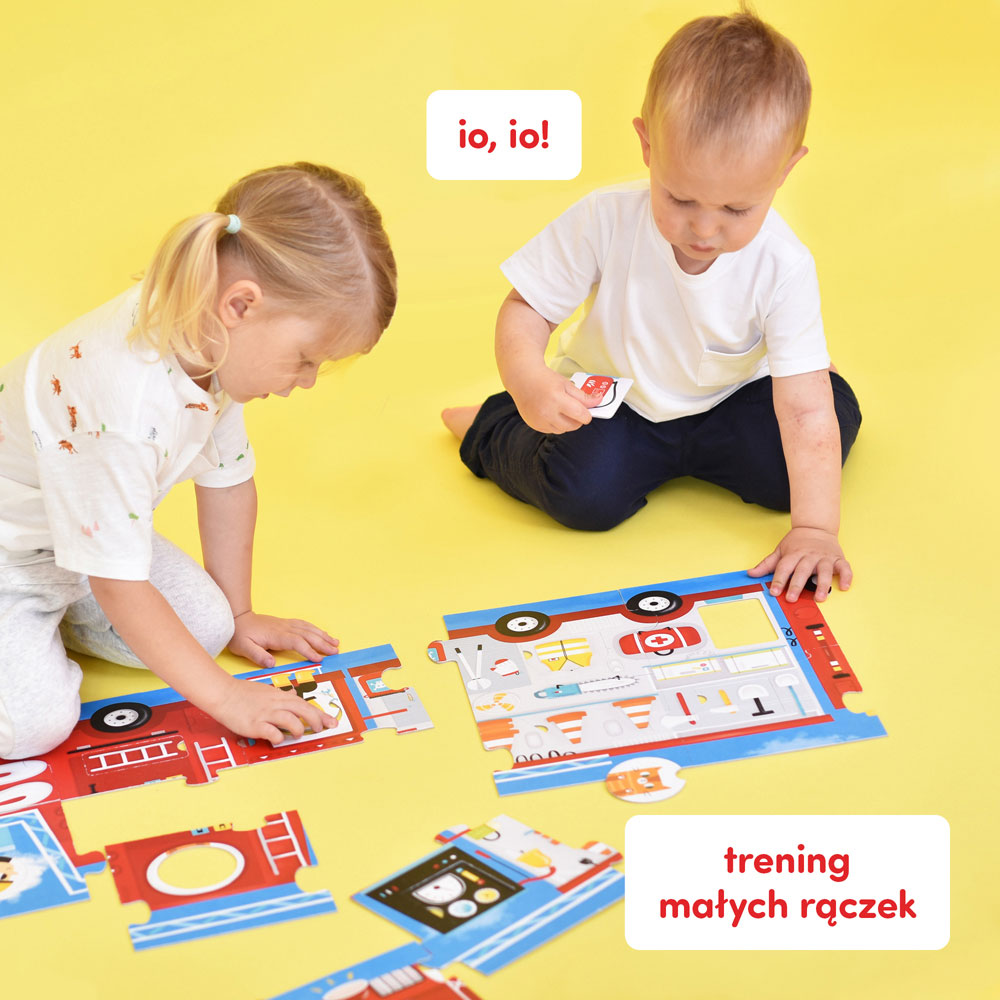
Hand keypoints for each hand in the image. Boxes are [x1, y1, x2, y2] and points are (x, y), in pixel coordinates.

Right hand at [206, 674, 337, 745]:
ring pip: (291, 720)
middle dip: (316, 720)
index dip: (320, 714)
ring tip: (297, 734)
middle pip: (303, 710)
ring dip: (298, 729)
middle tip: (320, 729)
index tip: (332, 722)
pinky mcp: (254, 724)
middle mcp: (275, 704)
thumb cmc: (243, 692)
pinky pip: (271, 732)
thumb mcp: (267, 690)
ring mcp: (265, 714)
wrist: (223, 693)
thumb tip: (294, 694)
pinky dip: (278, 737)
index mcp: (279, 696)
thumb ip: (282, 694)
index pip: (305, 704)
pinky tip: (277, 739)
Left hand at [228, 611, 338, 667]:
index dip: (309, 651)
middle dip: (323, 643)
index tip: (319, 659)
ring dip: (323, 636)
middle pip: (308, 635)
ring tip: (335, 643)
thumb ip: (257, 655)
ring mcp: (286, 624)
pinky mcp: (286, 623)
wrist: (237, 618)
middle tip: (335, 652)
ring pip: (309, 629)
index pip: (297, 642)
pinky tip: (322, 634)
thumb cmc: (240, 634)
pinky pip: (305, 625)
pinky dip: (316, 629)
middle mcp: (284, 628)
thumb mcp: (243, 648)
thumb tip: (271, 664)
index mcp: (276, 635)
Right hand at [508, 366, 596, 433]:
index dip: (587, 414)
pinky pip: (552, 430)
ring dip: (567, 423)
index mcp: (557, 399)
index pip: (581, 415)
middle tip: (574, 408)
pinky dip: (555, 424)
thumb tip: (598, 401)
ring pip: (563, 430)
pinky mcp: (534, 425)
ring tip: (561, 409)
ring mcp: (539, 420)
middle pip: (574, 425)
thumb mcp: (567, 384)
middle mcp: (547, 412)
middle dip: (578, 419)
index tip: (587, 411)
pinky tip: (551, 412)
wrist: (522, 379)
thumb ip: (583, 396)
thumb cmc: (545, 379)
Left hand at [748, 526, 851, 602]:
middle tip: (792, 598)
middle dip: (796, 585)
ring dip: (823, 585)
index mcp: (794, 554)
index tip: (774, 592)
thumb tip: (751, 573)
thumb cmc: (797, 542)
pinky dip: (846, 577)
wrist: (815, 527)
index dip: (778, 580)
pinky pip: (844, 568)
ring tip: (819, 597)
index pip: (784, 568)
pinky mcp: (838, 559)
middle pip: (802, 571)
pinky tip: (844, 587)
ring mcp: (824, 557)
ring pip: (825, 571)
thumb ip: (767, 564)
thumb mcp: (780, 550)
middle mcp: (809, 556)